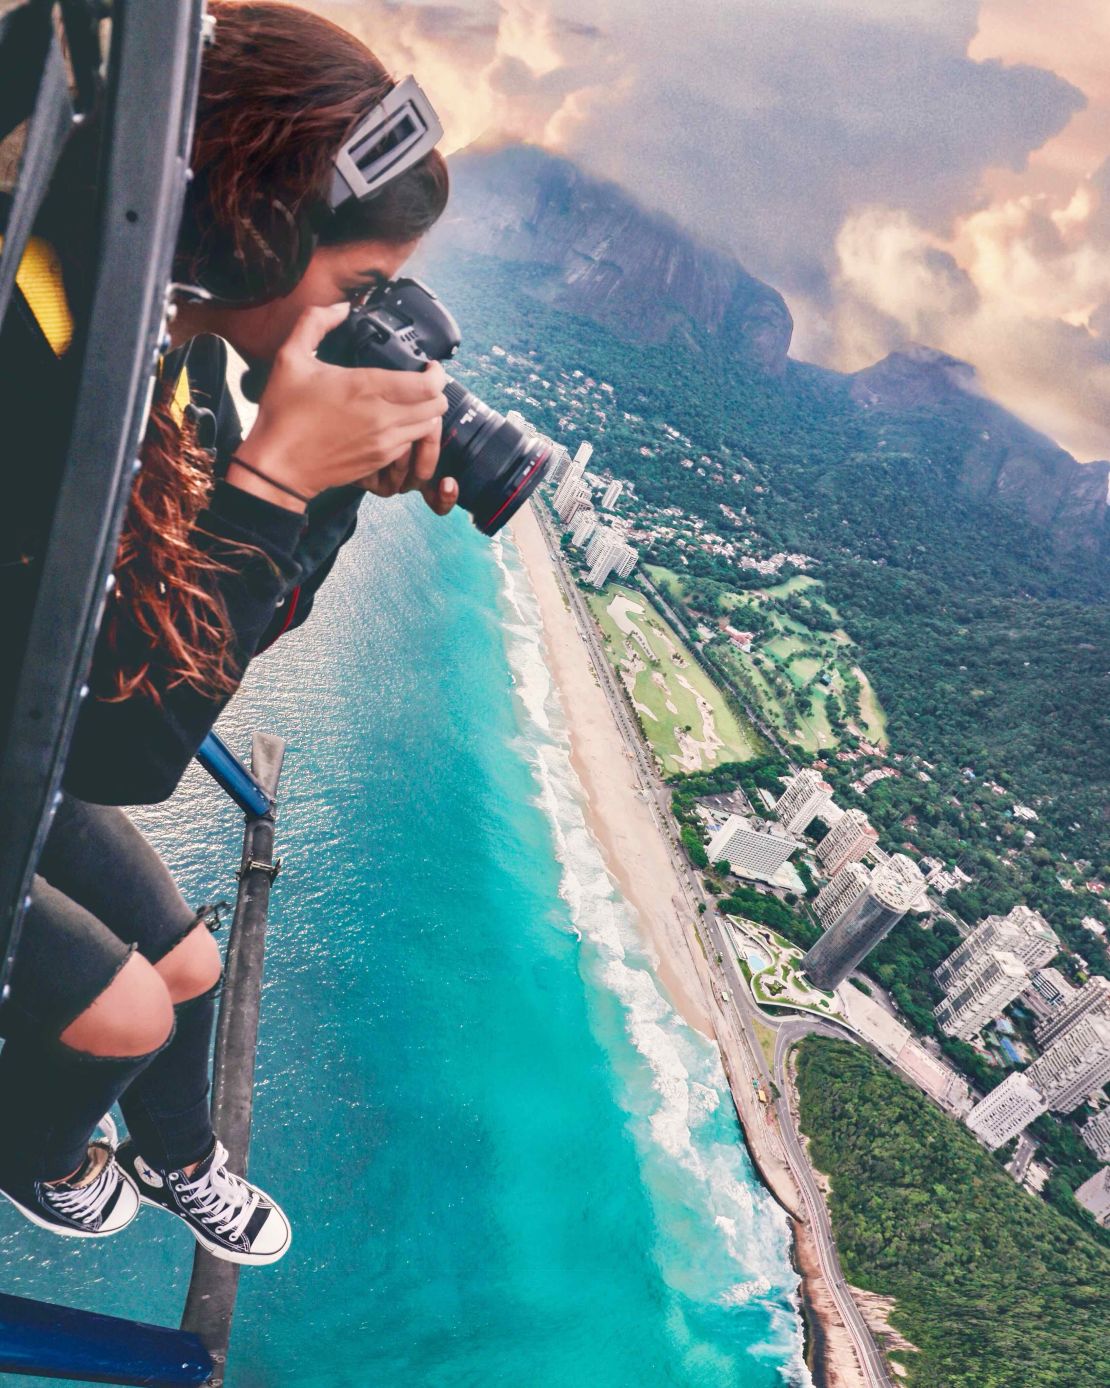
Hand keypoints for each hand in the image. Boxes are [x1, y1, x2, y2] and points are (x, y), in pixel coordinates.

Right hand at [230, 303, 447, 509]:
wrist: (279, 465)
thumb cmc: (284, 412)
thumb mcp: (290, 357)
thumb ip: (315, 322)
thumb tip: (341, 307)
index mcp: (367, 387)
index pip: (429, 385)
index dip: (437, 373)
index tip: (429, 366)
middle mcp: (383, 417)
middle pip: (437, 406)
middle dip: (436, 392)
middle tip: (423, 382)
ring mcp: (384, 443)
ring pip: (429, 428)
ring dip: (427, 414)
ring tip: (412, 402)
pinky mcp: (379, 461)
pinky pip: (412, 446)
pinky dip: (412, 434)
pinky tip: (396, 423)